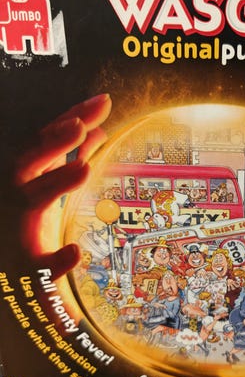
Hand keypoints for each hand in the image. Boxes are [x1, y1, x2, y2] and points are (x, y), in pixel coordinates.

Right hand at [14, 94, 111, 279]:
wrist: (5, 275)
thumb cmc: (25, 224)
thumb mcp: (49, 187)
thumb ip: (71, 158)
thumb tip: (97, 130)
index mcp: (25, 179)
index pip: (46, 141)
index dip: (72, 118)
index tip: (103, 102)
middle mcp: (16, 198)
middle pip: (28, 162)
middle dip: (51, 141)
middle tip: (78, 123)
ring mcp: (16, 229)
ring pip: (29, 201)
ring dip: (54, 183)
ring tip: (82, 167)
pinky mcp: (26, 269)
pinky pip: (37, 266)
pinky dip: (54, 260)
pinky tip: (74, 253)